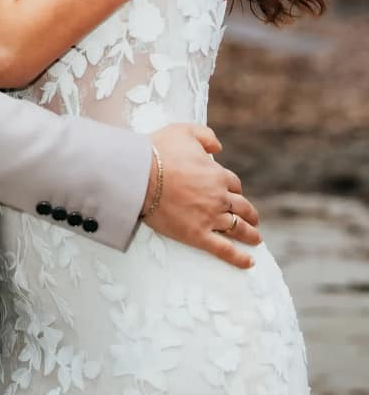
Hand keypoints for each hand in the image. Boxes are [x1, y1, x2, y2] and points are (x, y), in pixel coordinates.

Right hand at [143, 123, 260, 269]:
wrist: (140, 175)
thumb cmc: (159, 152)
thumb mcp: (184, 131)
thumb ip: (206, 136)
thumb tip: (218, 147)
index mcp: (218, 175)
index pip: (234, 185)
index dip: (234, 189)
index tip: (233, 194)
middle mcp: (219, 198)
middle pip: (242, 208)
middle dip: (249, 214)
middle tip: (253, 219)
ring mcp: (210, 218)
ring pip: (238, 229)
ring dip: (250, 234)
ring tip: (255, 239)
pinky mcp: (197, 235)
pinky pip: (224, 250)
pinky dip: (239, 258)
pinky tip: (248, 262)